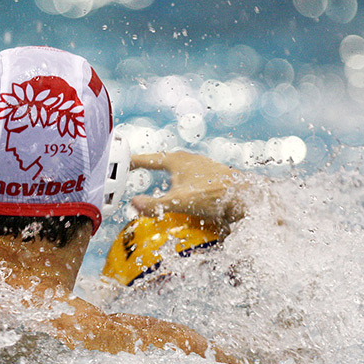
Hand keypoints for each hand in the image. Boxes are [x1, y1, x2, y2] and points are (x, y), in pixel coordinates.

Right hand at [129, 151, 245, 224]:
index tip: (119, 162)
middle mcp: (188, 160)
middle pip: (162, 161)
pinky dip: (178, 184)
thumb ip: (154, 205)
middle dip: (148, 166)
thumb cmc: (213, 195)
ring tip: (156, 185)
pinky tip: (180, 196)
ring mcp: (200, 167)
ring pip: (176, 169)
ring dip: (164, 176)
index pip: (147, 159)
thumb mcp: (179, 202)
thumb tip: (132, 205)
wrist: (245, 197)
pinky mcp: (210, 176)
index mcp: (176, 160)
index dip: (131, 162)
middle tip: (134, 171)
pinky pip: (187, 178)